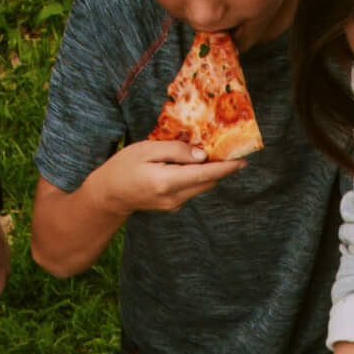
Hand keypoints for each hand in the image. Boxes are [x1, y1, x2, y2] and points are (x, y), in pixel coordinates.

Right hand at [97, 140, 246, 215]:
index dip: (226, 167)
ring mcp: (175, 204)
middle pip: (208, 181)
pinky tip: (190, 164)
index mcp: (168, 182)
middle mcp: (175, 197)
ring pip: (202, 186)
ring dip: (208, 171)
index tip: (243, 161)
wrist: (110, 195)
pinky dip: (196, 176)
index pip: (205, 174)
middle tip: (228, 148)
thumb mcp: (146, 149)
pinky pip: (191, 188)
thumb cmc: (124, 166)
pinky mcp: (173, 205)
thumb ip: (175, 151)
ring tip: (210, 152)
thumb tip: (202, 155)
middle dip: (220, 167)